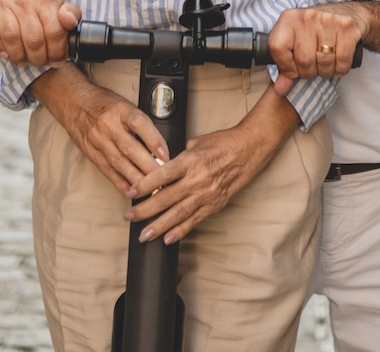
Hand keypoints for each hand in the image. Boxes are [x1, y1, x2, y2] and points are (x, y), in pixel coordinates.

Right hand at [0, 0, 81, 64]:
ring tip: (24, 61)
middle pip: (33, 39)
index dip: (58, 52)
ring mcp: (4, 5)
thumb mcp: (63, 12)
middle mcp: (25, 1)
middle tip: (40, 63)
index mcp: (46, 0)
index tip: (57, 61)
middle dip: (39, 58)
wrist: (20, 4)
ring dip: (19, 56)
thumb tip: (70, 21)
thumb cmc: (43, 14)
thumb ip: (72, 15)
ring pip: (12, 38)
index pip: (55, 32)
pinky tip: (4, 54)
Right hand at [32, 66, 168, 193]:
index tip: (166, 155)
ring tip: (149, 187)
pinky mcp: (90, 152)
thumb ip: (139, 121)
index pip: (140, 124)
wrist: (73, 101)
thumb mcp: (125, 103)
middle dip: (148, 166)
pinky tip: (129, 189)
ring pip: (118, 162)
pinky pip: (106, 169)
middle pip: (130, 148)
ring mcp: (98, 140)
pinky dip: (119, 181)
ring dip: (135, 177)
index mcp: (121, 109)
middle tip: (162, 178)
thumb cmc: (104, 102)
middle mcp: (108, 125)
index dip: (155, 140)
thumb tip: (159, 143)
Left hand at [123, 124, 260, 244]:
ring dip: (159, 226)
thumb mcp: (197, 141)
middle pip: (166, 198)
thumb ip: (178, 153)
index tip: (129, 192)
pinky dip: (181, 230)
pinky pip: (195, 220)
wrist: (251, 147)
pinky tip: (168, 239)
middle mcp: (198, 179)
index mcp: (191, 160)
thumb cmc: (224, 142)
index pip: (162, 175)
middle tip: (128, 217)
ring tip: (143, 235)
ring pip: (178, 214)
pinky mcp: (216, 203)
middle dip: (144, 210)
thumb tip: (158, 162)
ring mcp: (207, 194)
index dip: (144, 185)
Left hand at [269, 3, 368, 92]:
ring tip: (325, 64)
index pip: (277, 47)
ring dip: (325, 71)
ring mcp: (328, 20)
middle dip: (309, 72)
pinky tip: (338, 62)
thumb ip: (286, 65)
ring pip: (324, 62)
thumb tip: (280, 89)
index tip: (293, 69)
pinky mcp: (347, 27)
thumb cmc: (317, 30)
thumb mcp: (297, 42)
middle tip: (313, 67)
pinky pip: (342, 61)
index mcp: (289, 19)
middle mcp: (308, 16)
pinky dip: (340, 69)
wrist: (348, 12)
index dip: (285, 66)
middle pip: (304, 60)